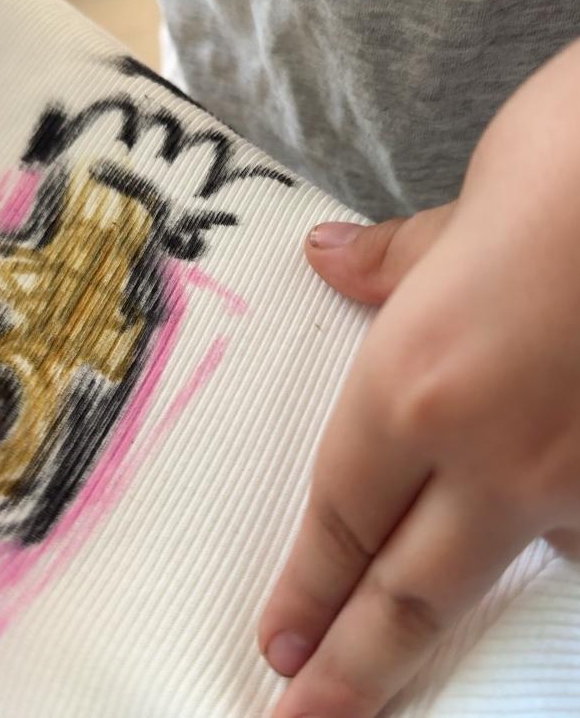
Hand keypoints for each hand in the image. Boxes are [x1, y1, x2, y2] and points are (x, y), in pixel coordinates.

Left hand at [259, 36, 579, 717]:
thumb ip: (392, 262)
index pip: (342, 517)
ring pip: (509, 565)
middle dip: (356, 665)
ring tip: (422, 626)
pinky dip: (559, 532)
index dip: (308, 589)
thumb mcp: (458, 214)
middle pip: (408, 590)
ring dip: (463, 597)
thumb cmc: (566, 166)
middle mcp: (497, 451)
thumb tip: (326, 256)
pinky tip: (543, 521)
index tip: (280, 648)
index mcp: (415, 386)